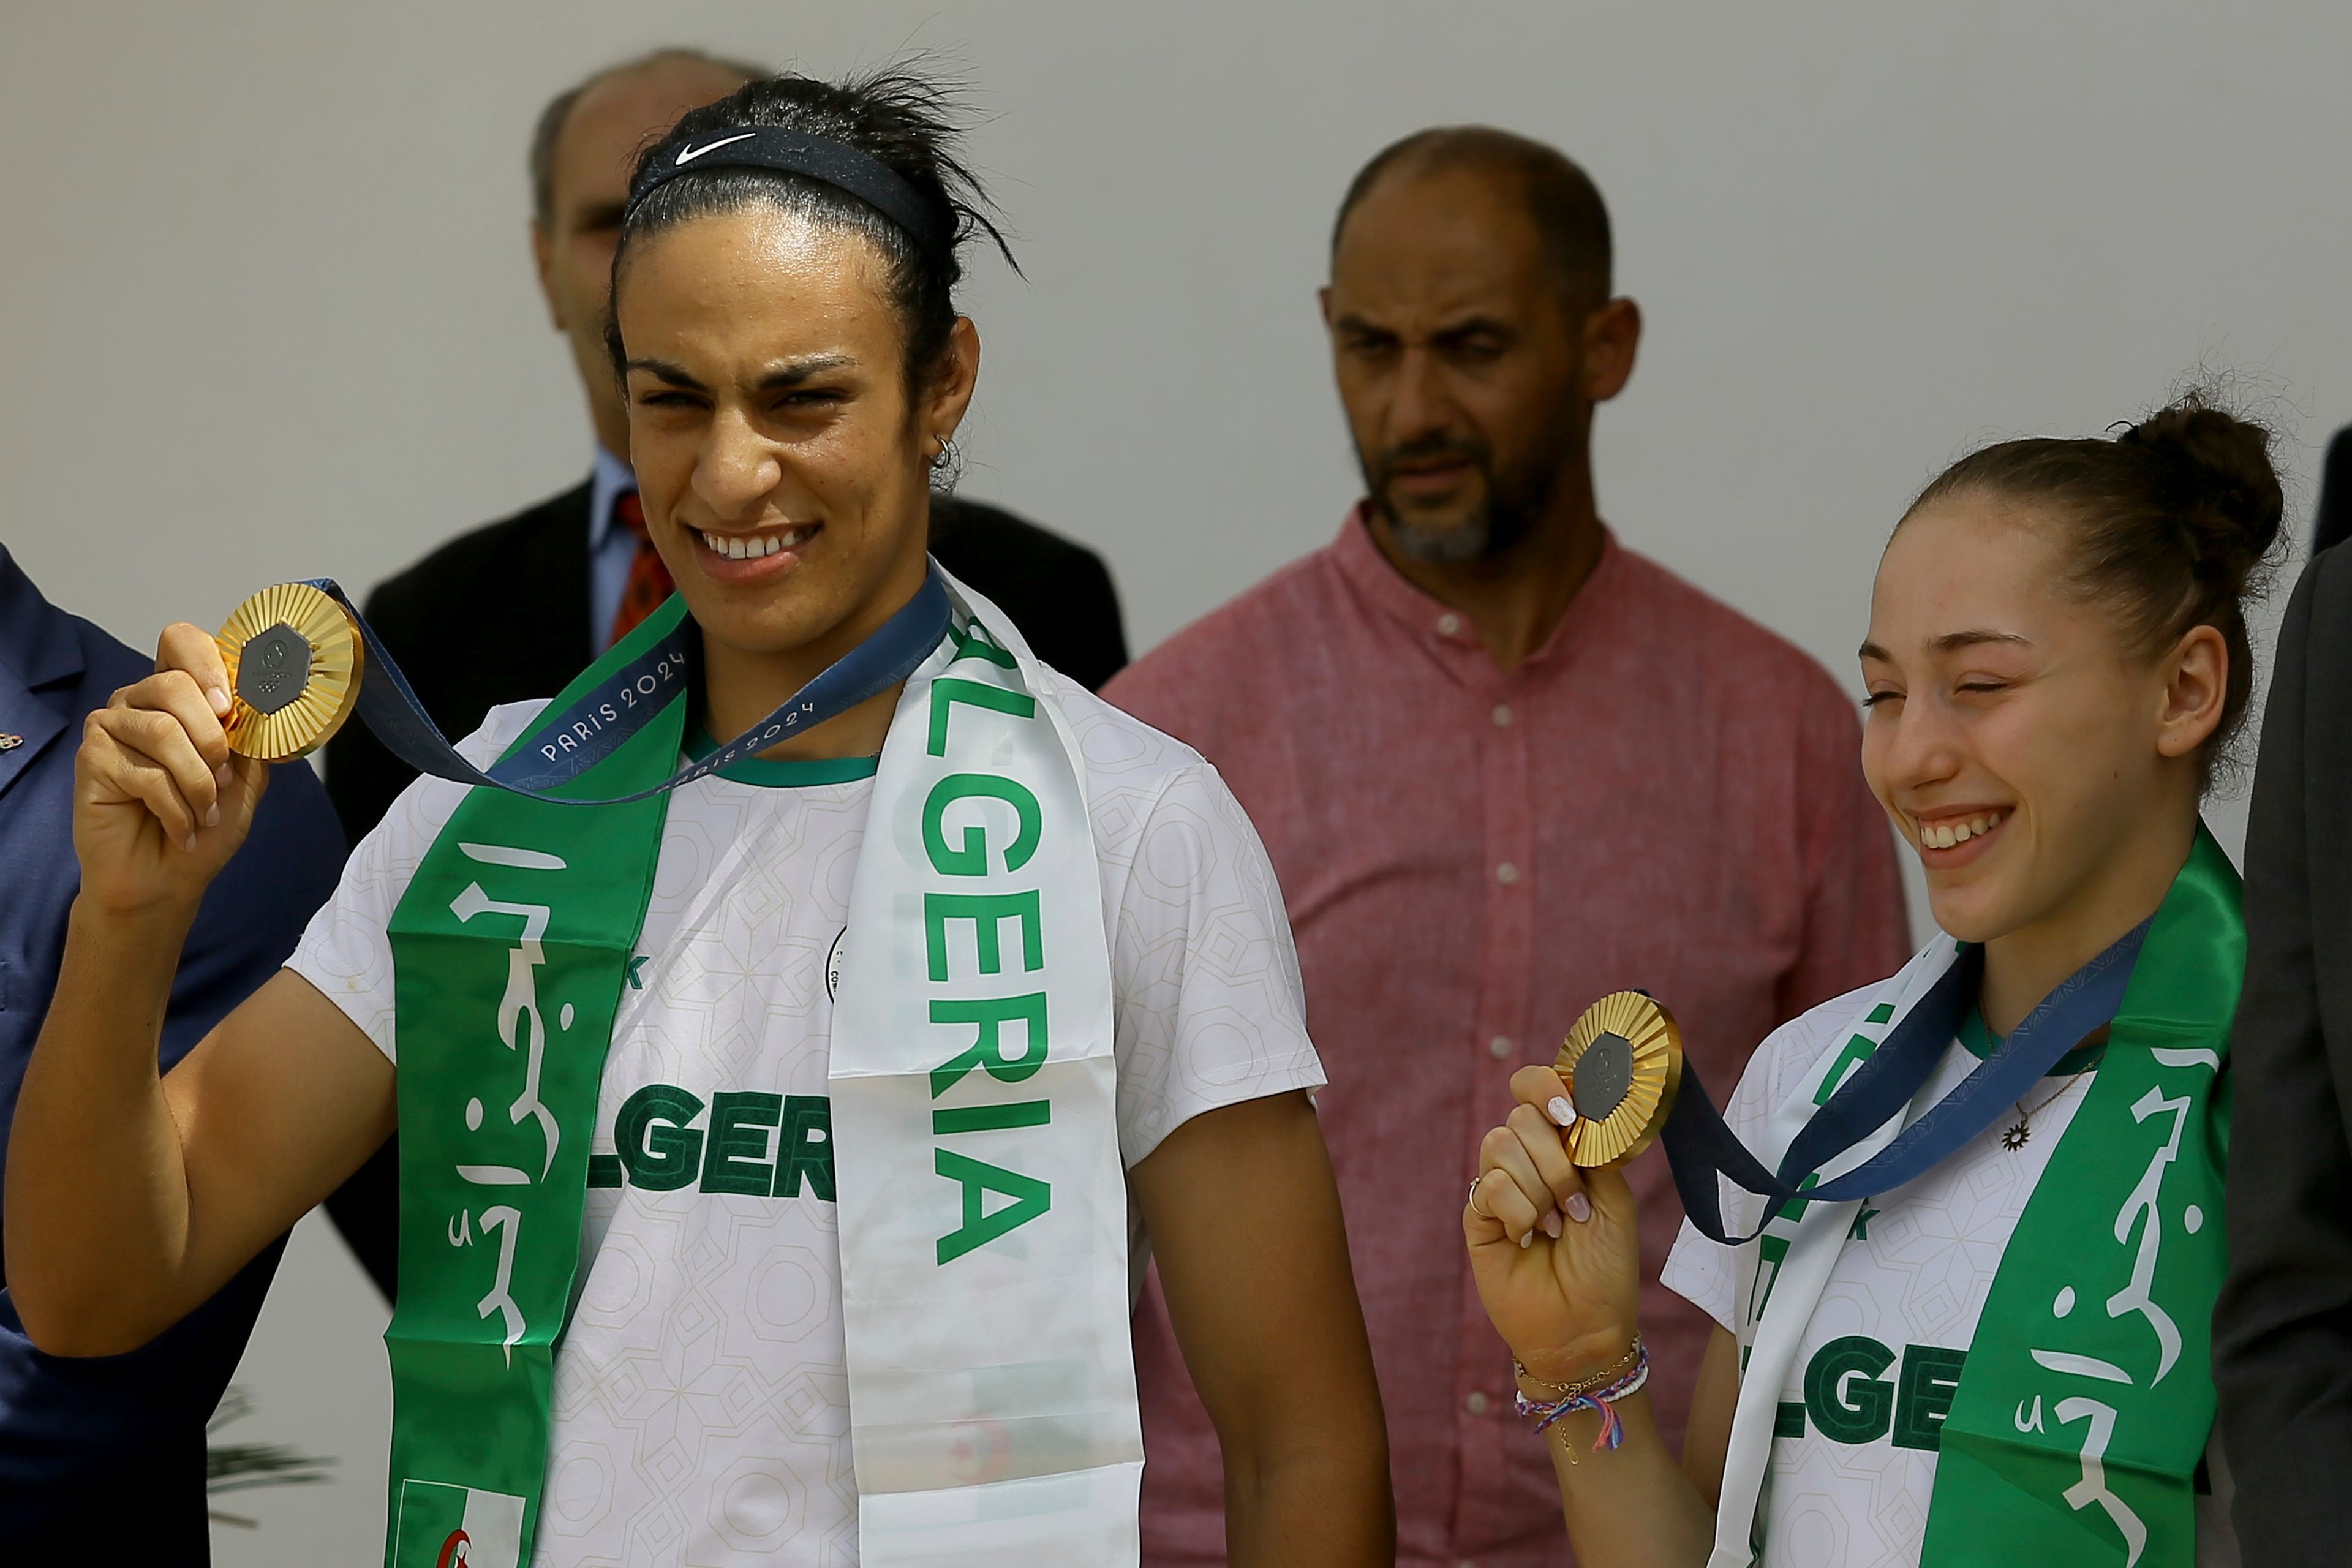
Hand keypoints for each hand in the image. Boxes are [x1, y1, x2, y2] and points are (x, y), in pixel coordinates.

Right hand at [74, 623, 270, 915]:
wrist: (169, 878)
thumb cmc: (206, 824)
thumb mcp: (247, 777)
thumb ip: (253, 736)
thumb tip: (263, 702)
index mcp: (179, 694)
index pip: (181, 641)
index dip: (208, 664)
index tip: (229, 707)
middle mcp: (139, 701)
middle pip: (175, 684)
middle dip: (213, 740)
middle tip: (223, 780)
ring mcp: (111, 727)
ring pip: (163, 731)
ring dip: (198, 783)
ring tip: (205, 811)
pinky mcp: (91, 759)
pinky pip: (145, 773)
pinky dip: (177, 808)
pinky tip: (181, 827)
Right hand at [1464, 1064, 1642, 1385]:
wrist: (1585, 1327)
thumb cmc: (1606, 1268)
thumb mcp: (1614, 1200)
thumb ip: (1594, 1148)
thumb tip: (1577, 1105)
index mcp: (1561, 1148)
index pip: (1535, 1090)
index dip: (1545, 1086)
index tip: (1568, 1111)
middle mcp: (1527, 1161)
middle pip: (1521, 1116)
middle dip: (1556, 1161)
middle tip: (1573, 1206)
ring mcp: (1499, 1186)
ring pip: (1499, 1144)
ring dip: (1538, 1188)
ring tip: (1553, 1226)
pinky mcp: (1478, 1216)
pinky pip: (1489, 1185)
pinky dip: (1517, 1210)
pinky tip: (1528, 1238)